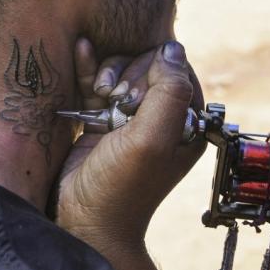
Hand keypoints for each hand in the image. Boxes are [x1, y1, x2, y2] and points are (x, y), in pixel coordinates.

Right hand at [57, 40, 205, 246]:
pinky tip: (83, 48)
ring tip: (100, 94)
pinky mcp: (101, 120)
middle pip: (149, 67)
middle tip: (117, 99)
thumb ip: (169, 92)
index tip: (137, 93)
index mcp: (186, 123)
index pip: (180, 70)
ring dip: (109, 73)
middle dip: (132, 73)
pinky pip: (98, 82)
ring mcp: (130, 118)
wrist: (85, 221)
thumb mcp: (153, 139)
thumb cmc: (124, 186)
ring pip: (124, 71)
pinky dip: (91, 66)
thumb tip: (172, 48)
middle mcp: (161, 118)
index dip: (157, 69)